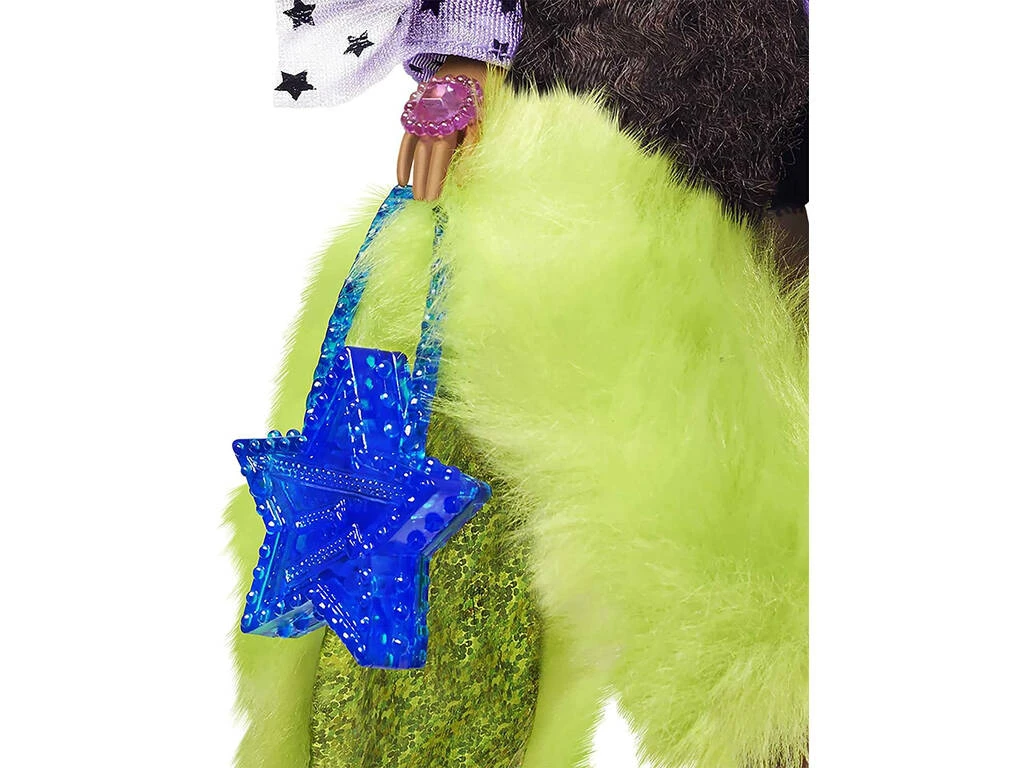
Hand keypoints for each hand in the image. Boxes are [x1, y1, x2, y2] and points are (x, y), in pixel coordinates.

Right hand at [397, 56, 486, 200]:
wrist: (468, 58)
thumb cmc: (483, 90)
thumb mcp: (486, 116)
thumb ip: (474, 145)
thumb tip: (463, 178)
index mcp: (451, 120)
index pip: (443, 158)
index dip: (438, 180)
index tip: (436, 201)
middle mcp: (432, 118)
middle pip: (428, 157)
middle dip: (427, 182)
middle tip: (426, 206)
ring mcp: (422, 115)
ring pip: (417, 151)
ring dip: (416, 175)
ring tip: (415, 197)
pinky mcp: (416, 113)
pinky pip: (407, 140)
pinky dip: (404, 160)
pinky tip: (402, 180)